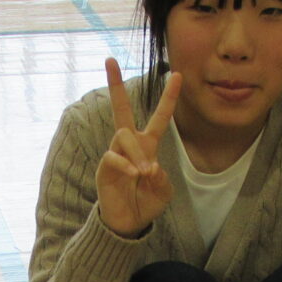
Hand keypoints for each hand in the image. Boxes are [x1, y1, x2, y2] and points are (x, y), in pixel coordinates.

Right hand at [95, 57, 179, 236]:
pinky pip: (113, 156)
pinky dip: (126, 164)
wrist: (127, 223)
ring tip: (145, 172)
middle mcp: (129, 144)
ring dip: (137, 152)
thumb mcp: (163, 191)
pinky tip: (135, 174)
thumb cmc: (145, 203)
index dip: (169, 97)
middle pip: (121, 109)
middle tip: (109, 58)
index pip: (160, 117)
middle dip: (114, 84)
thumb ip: (162, 178)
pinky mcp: (104, 167)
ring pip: (124, 135)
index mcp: (148, 145)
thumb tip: (150, 165)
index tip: (177, 75)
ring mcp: (115, 154)